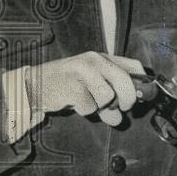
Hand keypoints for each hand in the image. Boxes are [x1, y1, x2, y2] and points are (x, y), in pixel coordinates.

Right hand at [25, 52, 144, 126]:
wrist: (34, 85)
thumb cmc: (65, 86)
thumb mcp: (90, 87)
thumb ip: (108, 100)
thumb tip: (119, 118)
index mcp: (102, 58)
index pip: (134, 65)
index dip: (142, 83)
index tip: (141, 97)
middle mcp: (94, 60)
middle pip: (126, 82)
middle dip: (126, 100)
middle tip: (121, 108)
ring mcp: (83, 71)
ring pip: (108, 97)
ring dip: (99, 106)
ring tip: (87, 101)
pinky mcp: (72, 86)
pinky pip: (90, 107)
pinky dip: (84, 110)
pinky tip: (74, 103)